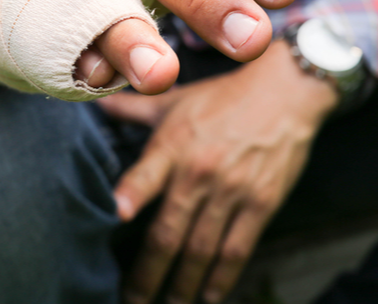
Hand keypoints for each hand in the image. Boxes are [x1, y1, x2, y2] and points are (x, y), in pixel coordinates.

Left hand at [98, 40, 337, 303]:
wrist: (281, 94)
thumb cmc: (220, 97)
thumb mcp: (173, 99)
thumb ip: (132, 108)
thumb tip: (96, 101)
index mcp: (172, 145)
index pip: (145, 174)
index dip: (130, 195)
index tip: (114, 217)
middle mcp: (198, 171)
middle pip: (169, 232)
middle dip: (148, 273)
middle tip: (133, 301)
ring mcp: (230, 190)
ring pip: (201, 250)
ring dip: (183, 284)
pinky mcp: (260, 203)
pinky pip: (237, 248)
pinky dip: (222, 277)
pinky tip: (209, 295)